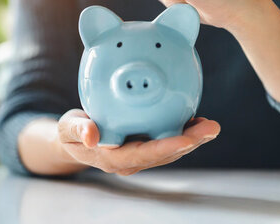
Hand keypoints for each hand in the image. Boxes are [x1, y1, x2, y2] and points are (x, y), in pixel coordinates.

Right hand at [56, 109, 219, 175]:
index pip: (144, 154)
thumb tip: (94, 136)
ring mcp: (140, 156)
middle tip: (211, 128)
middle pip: (165, 153)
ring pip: (171, 149)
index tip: (186, 139)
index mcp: (114, 158)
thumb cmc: (71, 132)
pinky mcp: (146, 146)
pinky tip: (197, 118)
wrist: (74, 137)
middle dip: (191, 142)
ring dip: (193, 138)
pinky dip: (184, 131)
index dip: (166, 147)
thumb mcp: (67, 127)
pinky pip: (168, 141)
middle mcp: (131, 161)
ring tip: (211, 125)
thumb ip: (79, 130)